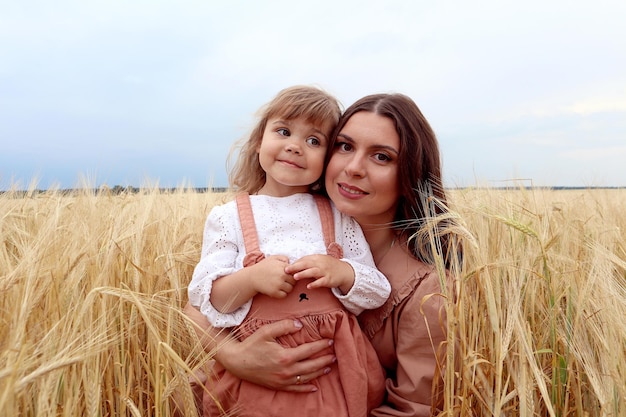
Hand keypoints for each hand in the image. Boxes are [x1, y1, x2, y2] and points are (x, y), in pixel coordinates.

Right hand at [216, 319, 335, 392]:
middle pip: (311, 365)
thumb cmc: (251, 345)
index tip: (330, 341)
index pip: (309, 350)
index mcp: (286, 356)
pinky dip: (306, 388)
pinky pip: (296, 389)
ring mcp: (283, 380)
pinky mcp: (278, 386)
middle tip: (335, 354)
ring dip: (319, 372)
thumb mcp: (266, 331)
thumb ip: (284, 326)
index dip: (321, 345)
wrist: (237, 362)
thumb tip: (300, 325)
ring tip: (329, 367)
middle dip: (324, 359)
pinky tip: (314, 387)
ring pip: (306, 378)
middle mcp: (287, 371)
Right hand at [250, 255, 295, 297]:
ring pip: (290, 289)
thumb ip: (284, 258)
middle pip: (294, 281)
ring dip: (286, 288)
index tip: (287, 275)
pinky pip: (284, 295)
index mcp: (283, 267)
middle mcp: (282, 275)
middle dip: (290, 281)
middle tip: (283, 281)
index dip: (292, 274)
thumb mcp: (273, 258)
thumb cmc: (263, 267)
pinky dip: (282, 294)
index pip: (295, 272)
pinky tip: (277, 289)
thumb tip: (291, 263)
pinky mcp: (274, 292)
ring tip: (280, 285)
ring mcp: (278, 284)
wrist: (252, 277)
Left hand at [285, 254, 354, 293]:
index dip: (294, 263)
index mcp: (316, 258)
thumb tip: (294, 264)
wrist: (344, 271)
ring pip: (313, 272)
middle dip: (296, 267)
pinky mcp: (329, 279)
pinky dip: (315, 284)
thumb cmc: (328, 266)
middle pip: (306, 264)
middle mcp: (320, 264)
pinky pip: (321, 282)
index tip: (285, 266)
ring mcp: (325, 272)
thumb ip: (308, 262)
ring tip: (295, 277)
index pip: (304, 259)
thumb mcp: (319, 260)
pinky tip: (309, 286)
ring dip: (304, 274)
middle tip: (286, 270)